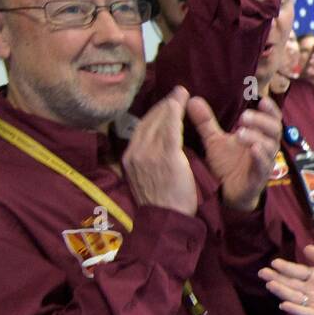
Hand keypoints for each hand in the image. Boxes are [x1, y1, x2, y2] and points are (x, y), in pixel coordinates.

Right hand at [123, 87, 198, 216]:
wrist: (165, 221)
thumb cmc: (161, 206)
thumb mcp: (144, 181)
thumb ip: (146, 163)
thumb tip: (151, 151)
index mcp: (130, 159)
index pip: (141, 129)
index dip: (154, 114)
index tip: (165, 105)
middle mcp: (136, 153)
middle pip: (148, 121)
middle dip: (163, 105)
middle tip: (176, 93)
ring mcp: (150, 154)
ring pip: (160, 121)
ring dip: (171, 104)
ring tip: (181, 94)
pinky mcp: (167, 156)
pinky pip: (171, 128)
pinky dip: (177, 112)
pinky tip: (183, 102)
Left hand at [189, 93, 282, 212]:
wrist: (226, 194)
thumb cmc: (226, 166)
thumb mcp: (214, 141)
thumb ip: (206, 122)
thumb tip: (193, 99)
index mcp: (259, 136)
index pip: (272, 118)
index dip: (270, 109)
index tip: (261, 99)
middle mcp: (265, 148)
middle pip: (274, 129)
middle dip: (261, 121)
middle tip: (243, 117)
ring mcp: (264, 163)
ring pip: (270, 147)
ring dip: (257, 137)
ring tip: (240, 133)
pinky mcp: (259, 178)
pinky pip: (264, 166)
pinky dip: (260, 156)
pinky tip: (253, 149)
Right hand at [259, 244, 313, 314]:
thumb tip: (305, 248)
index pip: (297, 271)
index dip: (286, 267)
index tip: (274, 263)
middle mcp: (311, 290)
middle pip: (291, 283)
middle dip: (277, 278)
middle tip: (262, 273)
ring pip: (294, 297)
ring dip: (282, 291)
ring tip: (270, 285)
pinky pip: (305, 312)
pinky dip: (295, 309)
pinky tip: (284, 304)